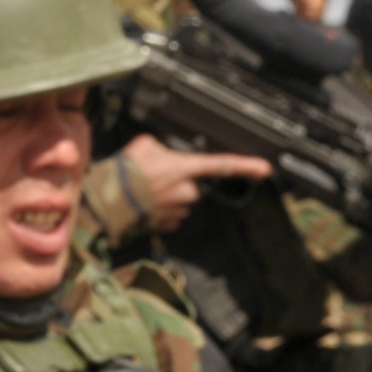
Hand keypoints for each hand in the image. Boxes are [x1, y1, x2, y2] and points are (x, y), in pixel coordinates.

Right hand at [117, 134, 272, 232]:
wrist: (106, 203)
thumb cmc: (123, 173)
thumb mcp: (143, 145)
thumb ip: (161, 147)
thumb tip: (163, 152)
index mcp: (184, 168)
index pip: (222, 165)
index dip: (246, 166)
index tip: (265, 169)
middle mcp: (187, 192)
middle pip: (193, 185)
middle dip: (179, 180)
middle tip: (154, 175)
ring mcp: (178, 211)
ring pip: (181, 201)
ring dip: (167, 195)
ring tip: (144, 189)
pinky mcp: (168, 226)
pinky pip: (170, 215)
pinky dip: (159, 209)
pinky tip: (143, 202)